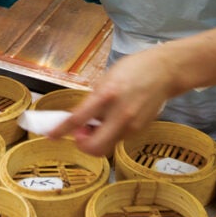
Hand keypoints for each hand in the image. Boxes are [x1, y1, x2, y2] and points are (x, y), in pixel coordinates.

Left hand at [47, 50, 173, 155]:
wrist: (165, 71)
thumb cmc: (133, 70)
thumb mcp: (106, 79)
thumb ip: (93, 100)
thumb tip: (78, 119)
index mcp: (106, 95)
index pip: (78, 119)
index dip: (61, 130)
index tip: (50, 136)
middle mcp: (120, 114)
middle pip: (95, 146)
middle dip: (82, 145)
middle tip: (79, 134)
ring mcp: (132, 125)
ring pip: (107, 144)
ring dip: (97, 137)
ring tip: (100, 119)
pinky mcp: (140, 130)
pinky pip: (119, 138)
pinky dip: (111, 132)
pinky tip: (115, 117)